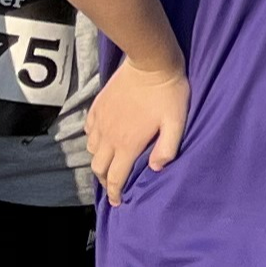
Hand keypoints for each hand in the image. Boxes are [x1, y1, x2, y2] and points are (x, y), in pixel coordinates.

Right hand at [87, 58, 189, 205]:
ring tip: (110, 164)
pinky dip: (93, 140)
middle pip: (98, 168)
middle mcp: (109, 136)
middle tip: (114, 186)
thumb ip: (167, 148)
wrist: (150, 63)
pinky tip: (103, 139)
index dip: (115, 193)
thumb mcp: (176, 123)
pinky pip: (89, 131)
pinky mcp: (97, 107)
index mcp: (127, 144)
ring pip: (91, 150)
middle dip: (105, 181)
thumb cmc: (168, 94)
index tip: (117, 202)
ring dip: (99, 161)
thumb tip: (155, 169)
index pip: (115, 177)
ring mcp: (101, 121)